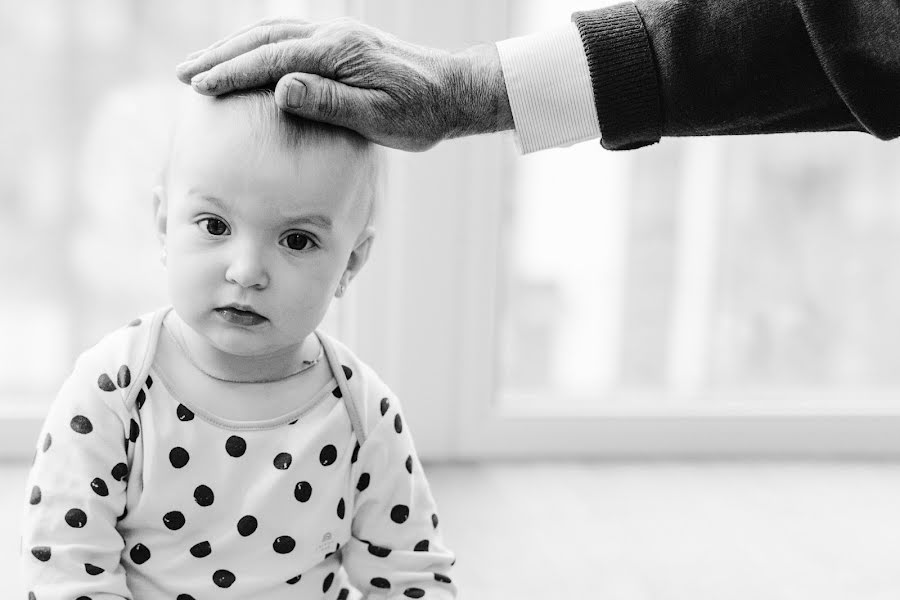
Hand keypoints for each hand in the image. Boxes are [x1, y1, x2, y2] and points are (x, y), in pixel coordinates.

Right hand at [175, 17, 513, 150]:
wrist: (453, 92)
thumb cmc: (419, 112)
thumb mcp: (377, 116)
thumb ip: (328, 102)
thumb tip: (281, 88)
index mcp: (338, 52)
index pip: (272, 60)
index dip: (232, 72)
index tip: (199, 85)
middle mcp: (333, 36)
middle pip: (264, 39)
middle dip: (221, 56)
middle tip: (184, 74)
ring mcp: (337, 36)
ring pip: (274, 35)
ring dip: (236, 49)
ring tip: (204, 66)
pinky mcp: (342, 44)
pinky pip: (290, 40)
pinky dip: (260, 47)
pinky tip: (248, 60)